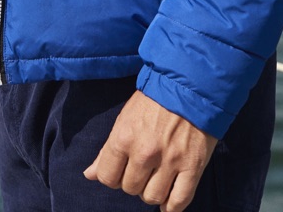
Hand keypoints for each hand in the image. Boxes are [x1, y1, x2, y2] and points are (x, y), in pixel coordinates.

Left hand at [84, 90, 217, 210]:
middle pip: (130, 188)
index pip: (107, 177)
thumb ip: (107, 150)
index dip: (112, 176)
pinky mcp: (193, 166)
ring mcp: (170, 160)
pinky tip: (168, 202)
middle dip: (133, 181)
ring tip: (156, 180)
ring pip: (152, 197)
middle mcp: (145, 152)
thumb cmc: (155, 98)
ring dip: (152, 192)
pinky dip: (172, 207)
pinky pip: (179, 200)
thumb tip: (89, 174)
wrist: (190, 83)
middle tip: (142, 169)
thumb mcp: (125, 117)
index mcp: (125, 137)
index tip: (121, 169)